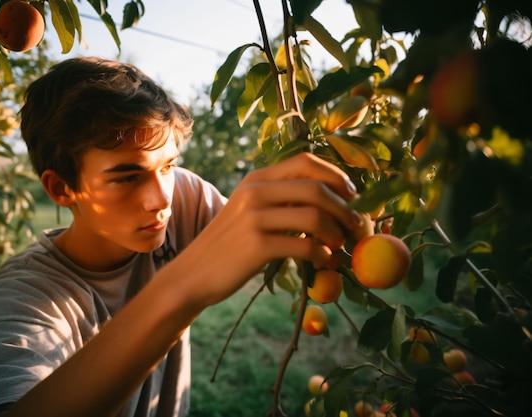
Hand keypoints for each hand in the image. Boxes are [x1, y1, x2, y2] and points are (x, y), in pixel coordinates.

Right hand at [172, 152, 362, 307]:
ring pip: (315, 216)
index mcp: (257, 178)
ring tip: (341, 248)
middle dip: (347, 208)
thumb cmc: (228, 245)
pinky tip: (325, 262)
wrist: (193, 274)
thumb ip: (280, 200)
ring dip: (337, 234)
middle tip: (357, 228)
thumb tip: (330, 201)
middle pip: (317, 188)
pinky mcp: (256, 246)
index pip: (307, 162)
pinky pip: (304, 246)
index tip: (353, 197)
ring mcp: (254, 217)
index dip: (338, 177)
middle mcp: (255, 191)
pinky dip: (323, 255)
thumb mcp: (249, 211)